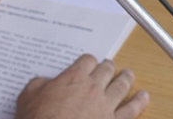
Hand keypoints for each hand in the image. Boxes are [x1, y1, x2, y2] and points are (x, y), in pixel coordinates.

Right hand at [16, 55, 149, 118]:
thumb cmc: (39, 118)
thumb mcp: (28, 96)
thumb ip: (39, 84)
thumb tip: (44, 82)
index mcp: (74, 78)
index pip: (86, 60)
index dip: (88, 60)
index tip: (89, 61)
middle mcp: (93, 88)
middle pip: (106, 70)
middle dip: (109, 66)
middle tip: (110, 64)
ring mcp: (106, 105)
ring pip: (121, 86)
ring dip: (126, 78)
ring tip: (129, 74)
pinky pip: (131, 110)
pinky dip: (139, 102)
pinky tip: (143, 97)